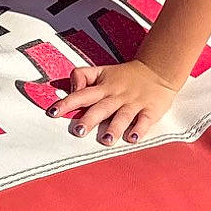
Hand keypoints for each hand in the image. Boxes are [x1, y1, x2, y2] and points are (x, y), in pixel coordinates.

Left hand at [51, 60, 177, 145]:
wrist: (158, 70)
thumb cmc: (125, 75)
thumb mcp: (103, 71)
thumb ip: (83, 76)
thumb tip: (70, 89)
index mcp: (104, 86)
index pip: (82, 94)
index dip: (67, 102)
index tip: (52, 112)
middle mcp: (117, 95)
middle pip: (101, 107)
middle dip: (90, 119)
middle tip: (78, 132)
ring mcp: (134, 103)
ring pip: (123, 115)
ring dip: (114, 128)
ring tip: (106, 140)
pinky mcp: (151, 109)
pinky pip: (145, 120)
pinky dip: (140, 129)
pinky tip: (133, 138)